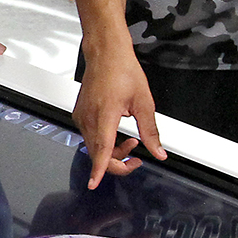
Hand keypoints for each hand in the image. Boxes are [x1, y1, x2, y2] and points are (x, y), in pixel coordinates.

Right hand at [73, 50, 164, 188]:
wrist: (105, 54)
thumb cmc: (122, 71)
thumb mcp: (144, 102)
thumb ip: (151, 131)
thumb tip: (158, 151)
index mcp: (105, 114)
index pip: (102, 149)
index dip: (99, 169)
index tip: (94, 183)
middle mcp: (89, 117)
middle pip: (98, 154)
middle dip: (118, 161)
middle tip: (137, 157)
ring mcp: (81, 116)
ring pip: (94, 147)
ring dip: (112, 151)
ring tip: (131, 140)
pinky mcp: (79, 114)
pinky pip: (90, 137)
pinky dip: (103, 142)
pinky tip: (116, 131)